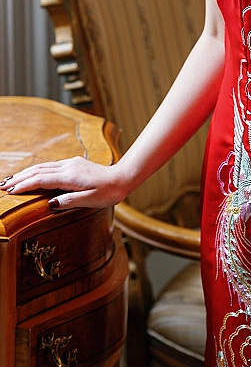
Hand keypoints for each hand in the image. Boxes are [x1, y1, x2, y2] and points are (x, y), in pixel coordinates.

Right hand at [0, 157, 127, 209]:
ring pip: (43, 166)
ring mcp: (71, 164)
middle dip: (19, 178)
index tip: (10, 191)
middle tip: (2, 185)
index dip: (24, 185)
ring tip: (12, 180)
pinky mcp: (74, 164)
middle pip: (38, 171)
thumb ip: (70, 201)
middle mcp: (68, 167)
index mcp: (70, 177)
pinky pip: (50, 166)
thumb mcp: (91, 201)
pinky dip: (37, 170)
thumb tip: (50, 203)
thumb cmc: (108, 192)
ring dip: (26, 173)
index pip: (41, 180)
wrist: (122, 177)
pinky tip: (33, 173)